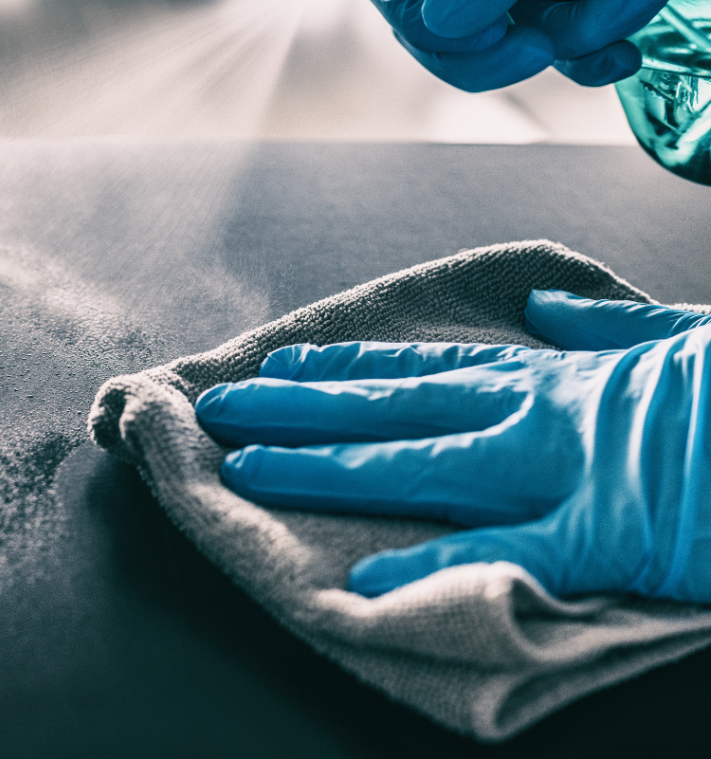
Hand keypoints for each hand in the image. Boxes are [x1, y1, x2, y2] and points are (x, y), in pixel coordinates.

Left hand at [195, 290, 710, 601]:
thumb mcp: (664, 335)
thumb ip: (594, 326)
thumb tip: (544, 309)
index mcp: (542, 374)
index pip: (417, 367)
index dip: (343, 367)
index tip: (285, 362)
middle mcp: (524, 412)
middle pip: (386, 407)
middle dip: (298, 406)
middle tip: (221, 407)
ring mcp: (550, 468)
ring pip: (410, 463)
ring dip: (322, 464)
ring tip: (248, 465)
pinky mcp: (593, 532)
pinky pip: (495, 550)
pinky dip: (428, 563)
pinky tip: (361, 576)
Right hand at [365, 0, 710, 89]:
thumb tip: (443, 18)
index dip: (415, 6)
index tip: (470, 26)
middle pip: (436, 19)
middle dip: (489, 46)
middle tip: (541, 44)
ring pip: (506, 43)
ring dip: (574, 37)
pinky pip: (557, 56)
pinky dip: (592, 60)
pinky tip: (628, 40)